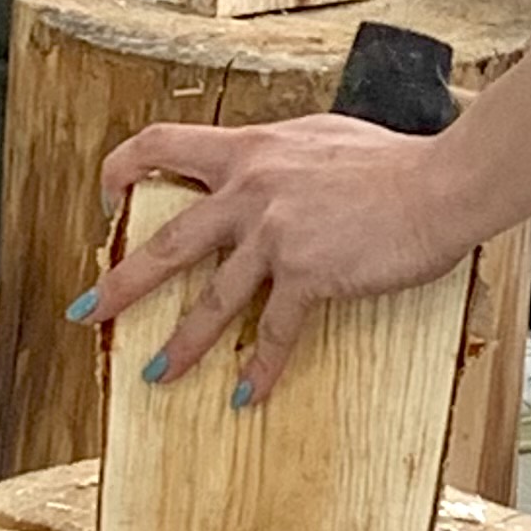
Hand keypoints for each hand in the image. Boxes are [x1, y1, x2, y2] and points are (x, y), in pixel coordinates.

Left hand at [82, 114, 466, 402]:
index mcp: (250, 151)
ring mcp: (276, 234)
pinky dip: (261, 367)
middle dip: (120, 283)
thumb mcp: (321, 138)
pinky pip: (275, 330)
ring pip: (210, 299)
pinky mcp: (309, 272)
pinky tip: (248, 392)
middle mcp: (251, 190)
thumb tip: (268, 171)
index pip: (160, 146)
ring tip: (155, 373)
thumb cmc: (394, 161)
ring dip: (179, 343)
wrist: (440, 183)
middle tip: (90, 310)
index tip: (107, 197)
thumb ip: (281, 158)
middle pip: (165, 242)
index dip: (121, 169)